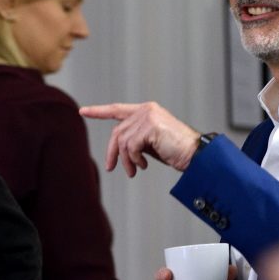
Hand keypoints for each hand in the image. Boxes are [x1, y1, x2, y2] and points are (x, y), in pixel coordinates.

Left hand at [80, 102, 199, 175]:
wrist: (195, 155)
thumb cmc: (175, 150)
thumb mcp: (150, 143)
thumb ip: (135, 138)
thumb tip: (119, 146)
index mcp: (146, 110)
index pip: (117, 109)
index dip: (99, 111)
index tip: (83, 111)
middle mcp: (146, 110)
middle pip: (117, 131)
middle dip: (112, 152)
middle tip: (112, 168)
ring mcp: (148, 116)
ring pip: (123, 141)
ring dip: (126, 160)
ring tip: (134, 170)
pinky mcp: (150, 126)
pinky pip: (131, 146)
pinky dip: (134, 159)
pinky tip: (143, 165)